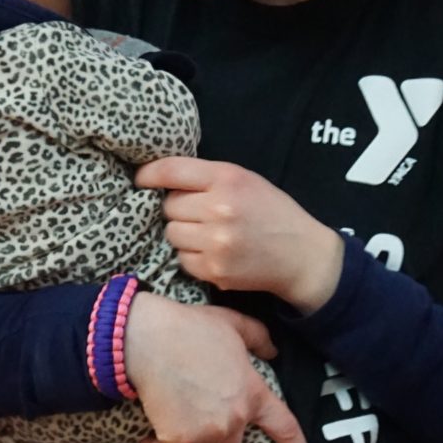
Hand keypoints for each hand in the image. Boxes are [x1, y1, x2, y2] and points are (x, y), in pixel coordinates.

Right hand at [123, 292, 313, 442]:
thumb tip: (273, 352)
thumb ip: (257, 337)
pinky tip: (149, 437)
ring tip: (167, 433)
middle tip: (189, 432)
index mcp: (252, 392)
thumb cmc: (186, 327)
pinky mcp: (181, 440)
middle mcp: (235, 417)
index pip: (285, 429)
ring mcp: (209, 431)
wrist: (145, 338)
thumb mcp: (230, 323)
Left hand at [136, 157, 344, 314]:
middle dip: (178, 209)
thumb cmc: (272, 212)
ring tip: (208, 234)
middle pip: (169, 206)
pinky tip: (213, 253)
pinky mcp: (215, 270)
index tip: (141, 180)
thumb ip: (207, 177)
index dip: (148, 175)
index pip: (171, 171)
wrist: (301, 255)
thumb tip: (159, 181)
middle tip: (200, 214)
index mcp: (228, 178)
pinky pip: (182, 259)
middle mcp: (220, 208)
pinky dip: (192, 257)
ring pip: (171, 233)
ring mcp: (217, 242)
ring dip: (183, 234)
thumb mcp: (246, 180)